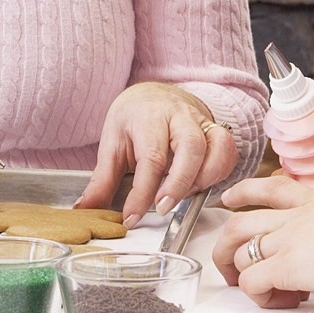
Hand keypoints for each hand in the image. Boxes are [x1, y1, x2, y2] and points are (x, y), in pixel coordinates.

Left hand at [74, 81, 238, 224]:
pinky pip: (228, 151)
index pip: (150, 157)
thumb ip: (102, 180)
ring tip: (183, 197)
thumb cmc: (134, 120)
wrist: (154, 95)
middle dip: (179, 183)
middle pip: (190, 148)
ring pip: (216, 147)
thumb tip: (84, 210)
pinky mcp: (216, 130)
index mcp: (148, 117)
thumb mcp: (112, 145)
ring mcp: (201, 122)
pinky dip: (219, 172)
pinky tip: (200, 186)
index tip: (132, 217)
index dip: (142, 193)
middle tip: (162, 208)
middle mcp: (179, 116)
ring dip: (204, 178)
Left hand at [211, 177, 313, 312]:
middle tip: (227, 262)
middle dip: (224, 243)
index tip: (231, 198)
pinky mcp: (284, 266)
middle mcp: (295, 218)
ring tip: (242, 286)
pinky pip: (252, 281)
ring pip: (236, 248)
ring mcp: (286, 240)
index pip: (273, 188)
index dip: (245, 192)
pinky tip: (279, 301)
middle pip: (239, 221)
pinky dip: (257, 295)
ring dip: (232, 269)